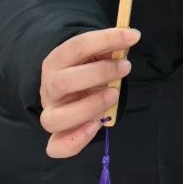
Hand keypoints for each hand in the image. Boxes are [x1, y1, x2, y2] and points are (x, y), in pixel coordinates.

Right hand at [39, 27, 139, 158]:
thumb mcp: (98, 53)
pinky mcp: (58, 134)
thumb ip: (110, 48)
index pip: (77, 46)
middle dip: (98, 74)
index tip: (133, 36)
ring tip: (114, 95)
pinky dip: (76, 140)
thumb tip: (130, 37)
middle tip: (125, 67)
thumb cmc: (89, 68)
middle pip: (62, 83)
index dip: (106, 39)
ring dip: (88, 107)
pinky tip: (96, 126)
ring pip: (53, 119)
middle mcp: (49, 87)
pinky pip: (56, 146)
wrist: (74, 87)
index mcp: (58, 61)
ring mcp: (52, 112)